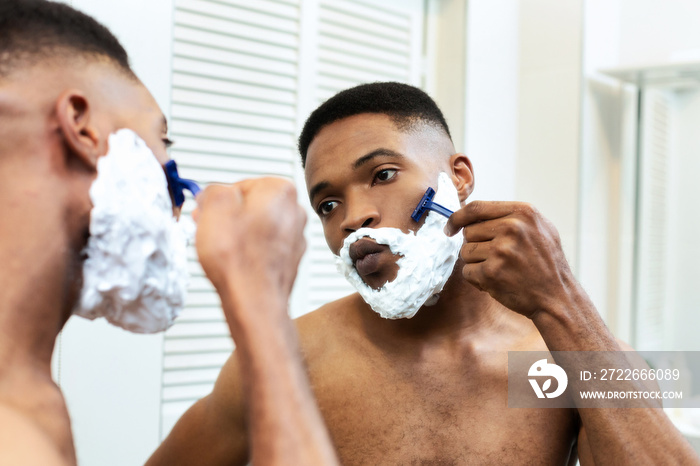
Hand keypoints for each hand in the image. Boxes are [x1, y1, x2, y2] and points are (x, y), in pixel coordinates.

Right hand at [193, 178, 306, 310]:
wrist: (254, 301)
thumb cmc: (239, 260)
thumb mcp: (214, 207)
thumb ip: (213, 190)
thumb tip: (213, 193)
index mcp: (281, 190)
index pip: (241, 184)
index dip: (219, 200)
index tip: (208, 211)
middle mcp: (295, 212)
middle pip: (251, 206)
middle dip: (228, 217)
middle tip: (210, 229)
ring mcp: (295, 238)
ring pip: (256, 227)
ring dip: (237, 235)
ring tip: (221, 248)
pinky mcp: (289, 260)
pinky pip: (263, 248)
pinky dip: (248, 252)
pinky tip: (234, 262)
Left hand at [444, 201, 575, 318]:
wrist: (557, 297)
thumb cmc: (547, 263)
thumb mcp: (540, 228)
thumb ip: (511, 216)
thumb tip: (473, 213)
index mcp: (523, 212)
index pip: (476, 207)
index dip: (458, 217)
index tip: (450, 227)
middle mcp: (512, 228)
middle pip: (468, 231)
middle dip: (476, 245)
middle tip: (498, 258)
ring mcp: (501, 250)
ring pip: (465, 252)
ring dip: (476, 263)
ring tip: (501, 269)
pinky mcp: (492, 272)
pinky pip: (467, 271)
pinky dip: (477, 279)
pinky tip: (496, 281)